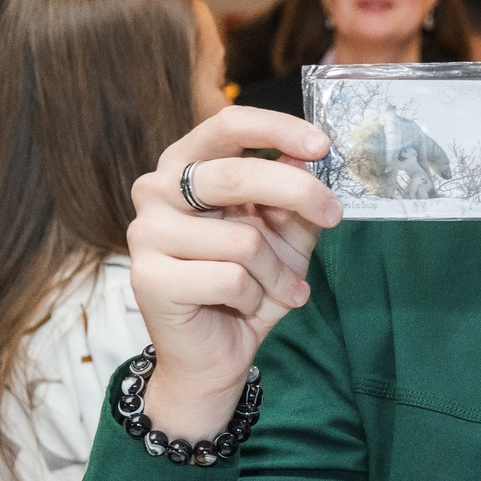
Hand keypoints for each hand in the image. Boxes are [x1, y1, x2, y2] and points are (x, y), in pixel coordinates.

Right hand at [129, 106, 342, 437]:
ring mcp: (145, 233)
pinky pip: (231, 278)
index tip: (322, 145)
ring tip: (279, 288)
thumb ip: (293, 194)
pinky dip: (256, 296)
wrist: (215, 355)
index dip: (277, 128)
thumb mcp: (284, 233)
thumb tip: (309, 153)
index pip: (227, 126)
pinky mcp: (148, 278)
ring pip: (242, 239)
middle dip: (298, 194)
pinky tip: (249, 307)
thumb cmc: (249, 286)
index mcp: (185, 166)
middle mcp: (156, 190)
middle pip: (236, 176)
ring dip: (278, 271)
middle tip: (334, 214)